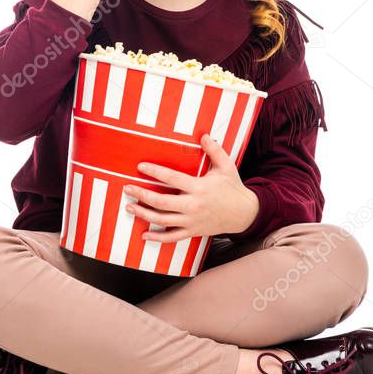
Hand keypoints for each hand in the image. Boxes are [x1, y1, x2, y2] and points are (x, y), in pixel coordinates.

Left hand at [122, 134, 259, 242]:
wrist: (245, 214)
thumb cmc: (233, 188)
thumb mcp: (227, 167)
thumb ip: (214, 150)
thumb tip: (204, 135)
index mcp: (199, 188)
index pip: (172, 178)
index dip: (155, 172)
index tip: (140, 167)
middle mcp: (193, 205)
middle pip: (162, 202)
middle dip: (142, 195)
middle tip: (127, 188)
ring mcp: (192, 220)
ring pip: (163, 220)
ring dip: (144, 214)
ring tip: (129, 207)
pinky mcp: (192, 231)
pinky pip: (172, 237)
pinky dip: (157, 238)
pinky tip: (144, 235)